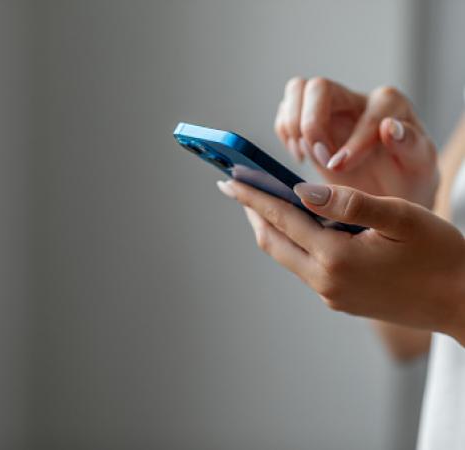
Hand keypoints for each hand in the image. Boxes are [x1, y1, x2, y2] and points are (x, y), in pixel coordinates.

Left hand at [217, 179, 464, 344]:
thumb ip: (348, 202)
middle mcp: (326, 282)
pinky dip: (295, 242)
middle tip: (238, 188)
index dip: (253, 197)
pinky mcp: (340, 300)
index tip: (228, 181)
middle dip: (254, 213)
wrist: (464, 303)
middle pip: (274, 242)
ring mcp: (331, 295)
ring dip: (273, 228)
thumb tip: (302, 190)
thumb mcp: (401, 217)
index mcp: (337, 259)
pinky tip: (301, 226)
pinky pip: (305, 267)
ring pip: (287, 256)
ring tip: (264, 202)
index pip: (282, 219)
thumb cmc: (442, 257)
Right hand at [274, 77, 438, 207]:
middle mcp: (356, 100)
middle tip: (320, 158)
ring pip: (297, 90)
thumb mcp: (420, 167)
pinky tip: (302, 156)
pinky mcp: (308, 122)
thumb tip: (389, 127)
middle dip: (312, 125)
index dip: (354, 141)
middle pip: (319, 87)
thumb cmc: (406, 180)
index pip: (369, 111)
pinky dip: (286, 135)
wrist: (387, 193)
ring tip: (307, 155)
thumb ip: (411, 146)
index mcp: (390, 106)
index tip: (341, 169)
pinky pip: (284, 114)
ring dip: (294, 126)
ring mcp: (329, 108)